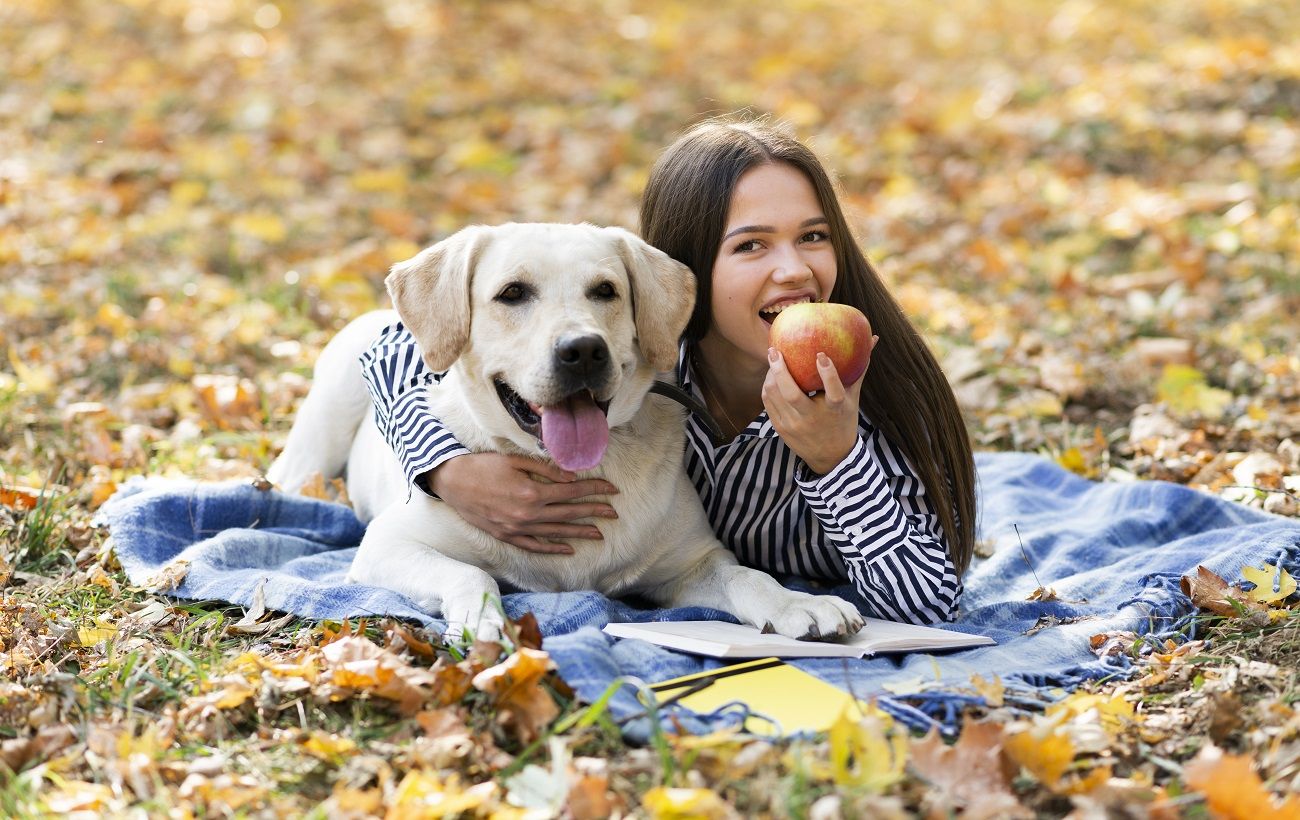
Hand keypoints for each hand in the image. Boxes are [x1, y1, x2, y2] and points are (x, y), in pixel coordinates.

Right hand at [426, 453, 618, 554]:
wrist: (452, 482)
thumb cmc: (483, 466)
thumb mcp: (515, 461)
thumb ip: (545, 470)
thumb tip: (572, 477)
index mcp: (532, 493)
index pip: (572, 492)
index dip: (594, 489)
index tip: (612, 489)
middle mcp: (527, 514)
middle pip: (569, 514)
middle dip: (594, 511)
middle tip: (614, 512)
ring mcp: (517, 528)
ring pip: (556, 533)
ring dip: (579, 532)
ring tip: (599, 534)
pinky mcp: (507, 536)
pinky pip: (535, 545)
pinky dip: (552, 548)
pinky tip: (568, 549)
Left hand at [762, 337, 876, 475]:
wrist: (831, 457)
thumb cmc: (843, 420)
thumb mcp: (852, 398)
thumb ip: (858, 369)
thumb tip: (872, 338)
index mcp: (835, 410)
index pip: (833, 392)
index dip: (828, 374)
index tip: (821, 355)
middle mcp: (813, 419)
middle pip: (792, 394)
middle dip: (780, 370)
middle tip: (775, 351)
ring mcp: (794, 425)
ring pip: (774, 395)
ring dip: (771, 375)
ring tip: (773, 359)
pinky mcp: (780, 428)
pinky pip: (768, 402)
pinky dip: (768, 387)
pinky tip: (771, 376)